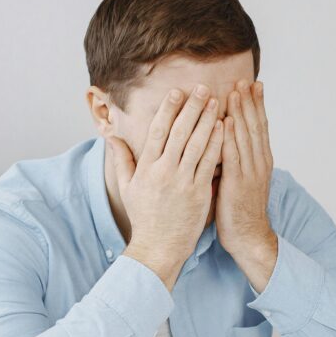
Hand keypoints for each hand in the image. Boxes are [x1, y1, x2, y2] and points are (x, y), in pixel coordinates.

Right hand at [110, 85, 223, 289]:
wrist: (158, 247)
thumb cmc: (144, 217)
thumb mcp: (127, 188)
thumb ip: (121, 160)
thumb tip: (111, 137)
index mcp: (146, 168)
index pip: (158, 131)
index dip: (168, 109)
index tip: (177, 92)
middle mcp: (164, 172)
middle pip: (180, 132)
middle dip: (192, 108)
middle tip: (203, 88)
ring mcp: (182, 182)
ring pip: (197, 144)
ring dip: (207, 120)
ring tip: (216, 102)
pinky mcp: (199, 193)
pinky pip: (209, 163)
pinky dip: (217, 144)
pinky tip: (223, 128)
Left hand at [218, 80, 276, 291]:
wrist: (249, 237)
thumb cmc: (240, 210)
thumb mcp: (242, 180)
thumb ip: (236, 159)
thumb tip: (225, 141)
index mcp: (260, 161)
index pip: (259, 127)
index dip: (256, 105)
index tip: (252, 84)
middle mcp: (258, 163)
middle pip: (254, 126)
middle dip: (249, 102)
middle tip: (244, 80)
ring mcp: (250, 173)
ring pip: (245, 136)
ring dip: (240, 112)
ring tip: (236, 91)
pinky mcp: (237, 183)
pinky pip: (233, 155)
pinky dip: (229, 137)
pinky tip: (225, 121)